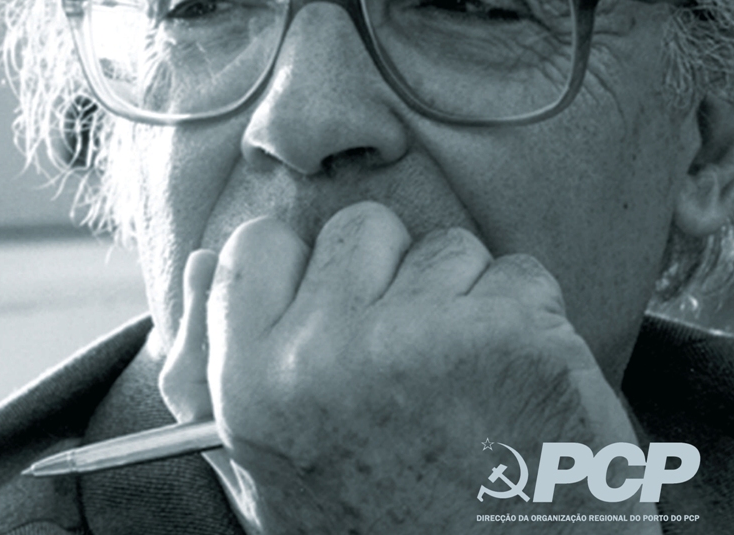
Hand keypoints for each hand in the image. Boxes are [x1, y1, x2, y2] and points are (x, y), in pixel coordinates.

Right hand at [160, 202, 659, 532]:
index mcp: (250, 385)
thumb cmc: (380, 520)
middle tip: (413, 360)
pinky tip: (519, 389)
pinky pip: (519, 274)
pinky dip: (531, 320)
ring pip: (448, 247)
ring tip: (469, 386)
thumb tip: (203, 260)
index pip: (261, 245)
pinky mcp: (512, 338)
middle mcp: (322, 358)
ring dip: (464, 301)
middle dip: (392, 278)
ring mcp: (419, 342)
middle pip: (360, 228)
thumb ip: (214, 359)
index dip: (306, 271)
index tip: (338, 307)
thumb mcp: (269, 465)